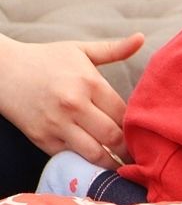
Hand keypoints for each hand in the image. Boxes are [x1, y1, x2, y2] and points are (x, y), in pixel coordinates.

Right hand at [0, 33, 143, 167]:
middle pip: (113, 136)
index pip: (124, 113)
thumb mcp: (81, 50)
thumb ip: (114, 49)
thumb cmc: (46, 59)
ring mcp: (57, 124)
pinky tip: (98, 164)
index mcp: (90, 83)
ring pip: (94, 153)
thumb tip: (141, 38)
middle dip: (129, 149)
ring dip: (111, 162)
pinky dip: (86, 163)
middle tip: (138, 155)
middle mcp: (75, 105)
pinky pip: (71, 157)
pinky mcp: (42, 139)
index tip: (144, 133)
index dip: (137, 126)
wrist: (2, 70)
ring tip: (123, 166)